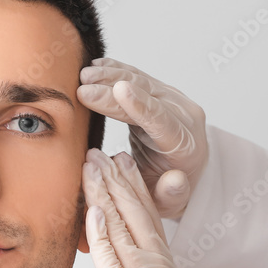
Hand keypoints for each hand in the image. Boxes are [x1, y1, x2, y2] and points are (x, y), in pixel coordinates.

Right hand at [78, 57, 208, 219]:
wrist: (185, 173)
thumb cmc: (169, 189)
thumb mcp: (171, 201)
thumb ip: (172, 194)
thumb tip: (175, 180)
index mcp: (184, 142)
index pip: (161, 120)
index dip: (138, 105)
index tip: (118, 90)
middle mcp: (182, 115)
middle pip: (146, 95)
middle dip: (112, 89)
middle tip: (82, 87)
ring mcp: (171, 100)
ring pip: (140, 81)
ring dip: (110, 76)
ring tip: (84, 75)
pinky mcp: (158, 93)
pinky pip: (136, 77)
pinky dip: (115, 71)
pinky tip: (97, 66)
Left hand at [83, 148, 186, 267]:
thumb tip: (127, 258)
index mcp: (164, 262)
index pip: (148, 215)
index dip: (135, 185)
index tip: (124, 162)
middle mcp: (155, 262)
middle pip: (134, 211)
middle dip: (116, 179)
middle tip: (100, 153)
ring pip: (119, 225)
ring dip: (103, 193)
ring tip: (90, 167)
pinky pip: (109, 255)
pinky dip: (100, 231)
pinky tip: (92, 208)